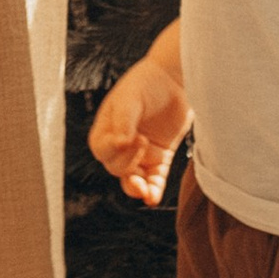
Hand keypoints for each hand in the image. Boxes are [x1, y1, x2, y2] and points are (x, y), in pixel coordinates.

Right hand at [89, 51, 190, 207]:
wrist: (176, 78)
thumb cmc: (148, 82)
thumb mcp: (131, 96)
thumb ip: (124, 119)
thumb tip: (121, 143)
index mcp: (108, 128)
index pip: (101, 150)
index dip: (112, 150)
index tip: (130, 138)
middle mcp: (122, 143)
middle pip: (115, 167)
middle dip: (127, 163)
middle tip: (144, 141)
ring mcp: (141, 153)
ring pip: (132, 179)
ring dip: (136, 188)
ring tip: (144, 191)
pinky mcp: (160, 158)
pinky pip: (154, 180)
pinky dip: (153, 191)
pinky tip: (153, 198)